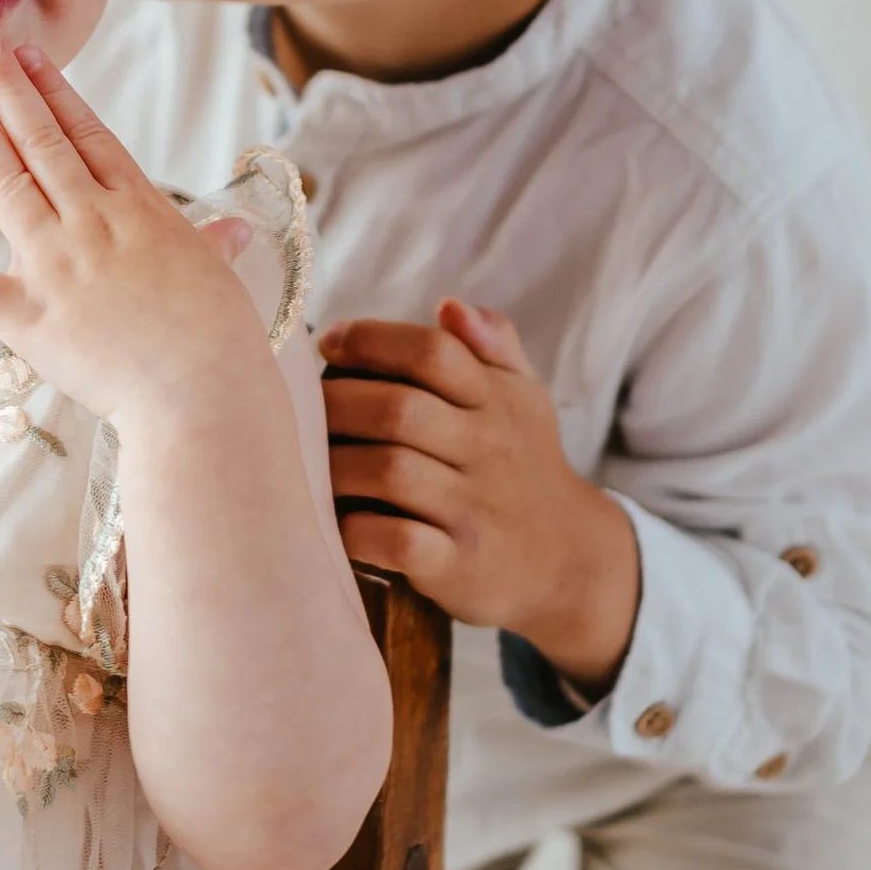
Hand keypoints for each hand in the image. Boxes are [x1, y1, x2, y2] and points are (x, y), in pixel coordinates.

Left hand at [0, 33, 258, 430]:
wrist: (205, 392)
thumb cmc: (220, 339)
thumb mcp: (218, 277)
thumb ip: (214, 246)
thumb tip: (235, 229)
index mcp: (141, 209)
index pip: (89, 136)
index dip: (54, 92)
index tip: (28, 56)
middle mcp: (94, 223)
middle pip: (43, 142)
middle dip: (7, 89)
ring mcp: (58, 264)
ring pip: (7, 182)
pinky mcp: (29, 315)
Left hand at [319, 299, 640, 689]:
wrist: (571, 562)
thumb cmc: (524, 468)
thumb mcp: (525, 400)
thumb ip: (492, 347)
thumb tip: (449, 305)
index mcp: (496, 401)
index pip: (434, 352)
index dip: (373, 341)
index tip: (329, 345)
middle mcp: (488, 450)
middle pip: (399, 410)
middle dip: (336, 405)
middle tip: (299, 410)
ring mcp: (472, 509)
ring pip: (389, 472)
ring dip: (335, 466)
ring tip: (305, 465)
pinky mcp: (459, 564)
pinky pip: (398, 541)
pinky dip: (357, 531)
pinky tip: (336, 523)